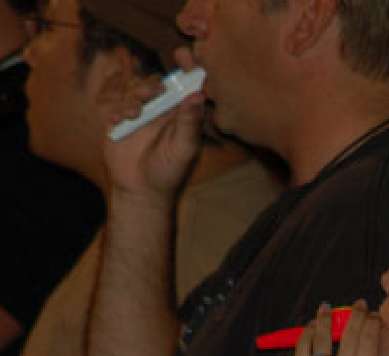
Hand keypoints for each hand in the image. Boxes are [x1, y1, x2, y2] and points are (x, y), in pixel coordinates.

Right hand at [100, 47, 204, 202]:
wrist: (140, 191)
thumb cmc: (168, 171)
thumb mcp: (183, 148)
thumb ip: (189, 123)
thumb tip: (198, 95)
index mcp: (181, 114)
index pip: (185, 85)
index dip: (187, 68)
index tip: (183, 54)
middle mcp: (160, 111)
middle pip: (155, 83)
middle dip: (152, 84)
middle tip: (154, 92)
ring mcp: (138, 114)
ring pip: (133, 89)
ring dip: (133, 96)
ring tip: (133, 114)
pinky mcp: (117, 121)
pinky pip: (113, 102)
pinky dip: (116, 107)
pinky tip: (119, 121)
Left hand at [284, 300, 379, 355]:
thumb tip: (362, 346)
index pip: (369, 344)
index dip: (371, 324)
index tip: (373, 315)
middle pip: (350, 336)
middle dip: (355, 316)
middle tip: (358, 304)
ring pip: (323, 338)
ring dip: (327, 318)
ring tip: (328, 306)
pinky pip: (303, 348)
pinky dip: (307, 333)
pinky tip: (311, 325)